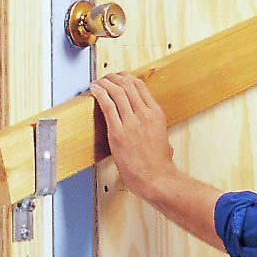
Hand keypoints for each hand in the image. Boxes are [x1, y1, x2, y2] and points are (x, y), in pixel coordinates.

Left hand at [89, 73, 176, 200]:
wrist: (156, 179)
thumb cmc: (158, 164)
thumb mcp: (162, 138)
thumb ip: (153, 128)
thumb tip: (147, 126)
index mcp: (156, 114)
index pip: (140, 87)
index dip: (126, 78)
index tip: (118, 78)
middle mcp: (145, 115)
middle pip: (127, 85)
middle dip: (113, 78)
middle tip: (105, 78)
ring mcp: (132, 123)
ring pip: (117, 92)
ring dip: (104, 83)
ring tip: (97, 82)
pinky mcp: (118, 133)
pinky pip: (107, 106)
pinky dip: (99, 94)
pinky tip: (94, 90)